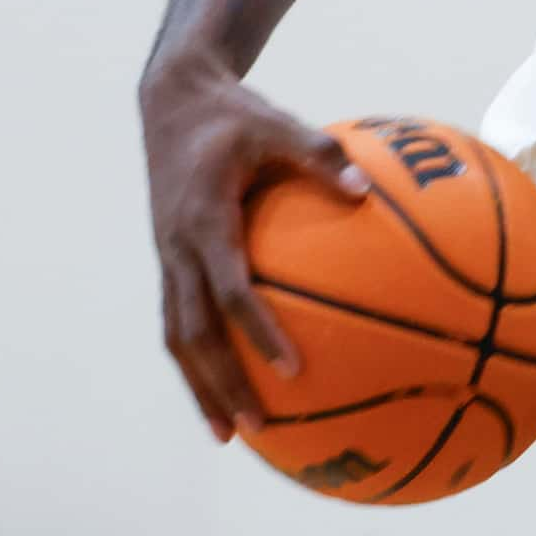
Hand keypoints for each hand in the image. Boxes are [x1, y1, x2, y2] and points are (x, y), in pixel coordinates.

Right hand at [139, 55, 365, 440]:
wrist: (173, 102)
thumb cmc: (235, 114)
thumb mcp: (279, 123)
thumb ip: (322, 155)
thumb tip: (368, 190)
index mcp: (203, 222)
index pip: (229, 291)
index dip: (257, 332)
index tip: (290, 369)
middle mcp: (177, 250)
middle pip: (191, 334)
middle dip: (220, 384)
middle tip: (256, 427)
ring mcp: (168, 259)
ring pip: (177, 338)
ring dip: (200, 386)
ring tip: (231, 433)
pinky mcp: (170, 262)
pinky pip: (182, 320)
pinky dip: (200, 359)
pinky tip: (231, 385)